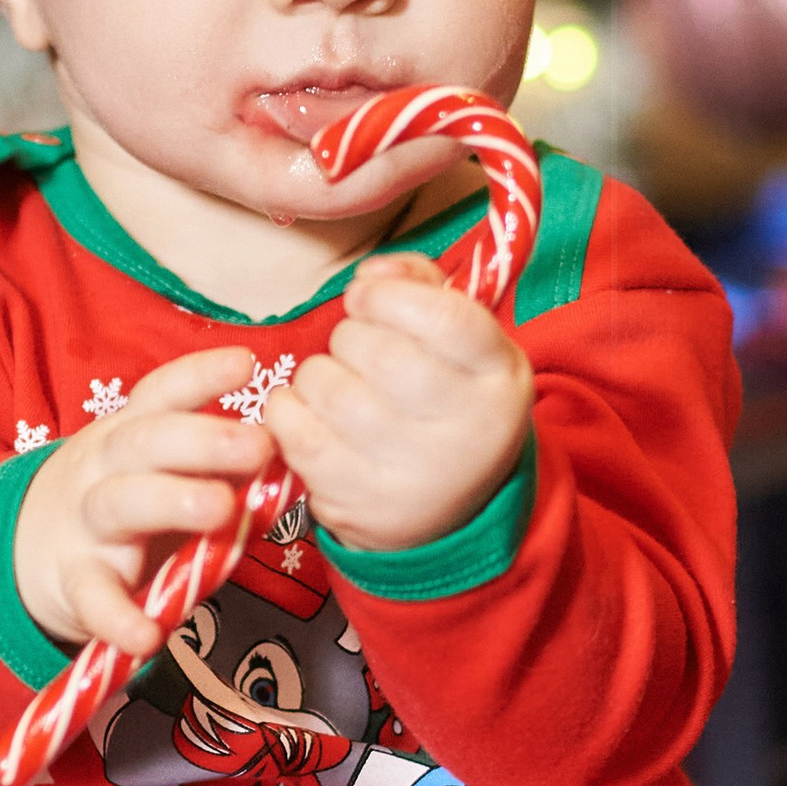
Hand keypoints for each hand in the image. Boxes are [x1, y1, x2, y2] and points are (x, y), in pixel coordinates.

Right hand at [12, 346, 272, 658]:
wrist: (27, 550)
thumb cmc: (125, 503)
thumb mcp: (160, 470)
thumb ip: (219, 468)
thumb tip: (294, 463)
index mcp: (132, 432)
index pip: (163, 393)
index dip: (201, 376)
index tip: (247, 364)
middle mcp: (105, 467)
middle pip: (146, 440)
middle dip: (202, 438)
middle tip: (258, 444)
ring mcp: (86, 524)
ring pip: (121, 503)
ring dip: (171, 500)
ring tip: (221, 510)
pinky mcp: (75, 582)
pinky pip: (94, 598)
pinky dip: (118, 618)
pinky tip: (148, 635)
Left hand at [261, 255, 530, 558]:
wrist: (447, 512)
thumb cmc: (448, 404)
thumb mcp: (467, 344)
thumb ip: (422, 285)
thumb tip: (370, 273)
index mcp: (498, 379)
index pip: (441, 318)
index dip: (387, 295)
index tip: (366, 297)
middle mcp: (462, 431)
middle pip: (377, 351)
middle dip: (350, 334)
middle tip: (357, 349)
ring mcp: (408, 473)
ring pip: (327, 386)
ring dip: (318, 373)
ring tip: (340, 385)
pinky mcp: (355, 500)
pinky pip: (293, 428)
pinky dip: (289, 407)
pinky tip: (312, 412)